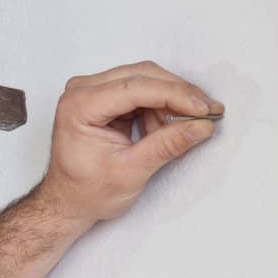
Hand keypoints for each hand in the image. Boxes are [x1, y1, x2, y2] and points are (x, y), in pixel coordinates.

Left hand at [39, 60, 223, 223]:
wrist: (68, 201)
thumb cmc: (86, 191)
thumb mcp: (130, 172)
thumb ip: (166, 146)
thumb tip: (201, 125)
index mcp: (79, 106)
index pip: (135, 87)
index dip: (175, 95)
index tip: (204, 109)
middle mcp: (82, 91)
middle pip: (143, 76)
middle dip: (179, 95)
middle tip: (209, 113)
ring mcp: (93, 91)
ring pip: (147, 80)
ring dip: (170, 103)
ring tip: (179, 131)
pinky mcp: (104, 97)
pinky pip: (142, 91)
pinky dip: (159, 108)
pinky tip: (164, 128)